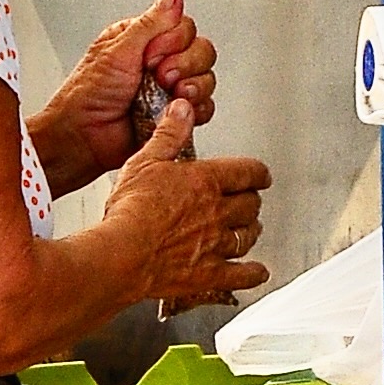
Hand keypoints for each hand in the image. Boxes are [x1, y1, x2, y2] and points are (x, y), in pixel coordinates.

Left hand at [29, 0, 217, 197]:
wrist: (82, 138)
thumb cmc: (88, 95)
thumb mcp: (117, 50)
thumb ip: (150, 23)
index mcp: (143, 39)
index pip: (183, 26)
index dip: (173, 41)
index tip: (149, 55)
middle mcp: (159, 61)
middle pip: (201, 50)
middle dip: (185, 63)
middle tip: (159, 76)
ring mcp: (169, 89)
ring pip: (206, 77)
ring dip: (193, 85)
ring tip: (169, 94)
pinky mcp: (176, 115)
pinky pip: (204, 108)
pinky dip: (196, 109)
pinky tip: (175, 110)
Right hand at [96, 96, 269, 313]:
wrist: (123, 253)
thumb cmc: (130, 210)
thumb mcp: (145, 161)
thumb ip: (168, 135)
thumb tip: (182, 110)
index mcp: (205, 181)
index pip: (247, 172)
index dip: (258, 173)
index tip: (260, 175)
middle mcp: (217, 212)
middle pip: (250, 205)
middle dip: (252, 201)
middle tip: (251, 200)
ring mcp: (215, 245)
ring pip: (247, 236)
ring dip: (252, 232)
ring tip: (251, 230)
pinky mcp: (208, 274)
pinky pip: (241, 274)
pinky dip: (253, 274)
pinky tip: (257, 274)